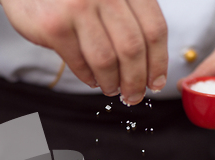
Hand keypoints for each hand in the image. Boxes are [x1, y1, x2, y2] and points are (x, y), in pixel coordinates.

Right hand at [0, 0, 168, 104]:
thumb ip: (129, 18)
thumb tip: (149, 66)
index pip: (154, 30)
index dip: (158, 62)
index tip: (156, 81)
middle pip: (133, 49)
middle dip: (136, 80)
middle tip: (134, 95)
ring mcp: (78, 7)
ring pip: (107, 61)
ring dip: (112, 83)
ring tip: (112, 89)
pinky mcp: (55, 25)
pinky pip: (79, 63)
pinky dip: (89, 77)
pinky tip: (92, 79)